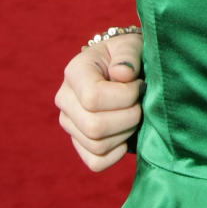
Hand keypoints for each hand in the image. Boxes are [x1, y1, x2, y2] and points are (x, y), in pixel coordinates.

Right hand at [55, 33, 143, 171]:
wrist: (125, 70)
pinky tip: (126, 135)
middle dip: (129, 117)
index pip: (93, 98)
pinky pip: (95, 162)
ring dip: (126, 133)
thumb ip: (128, 55)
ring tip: (134, 114)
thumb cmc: (129, 56)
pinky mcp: (79, 142)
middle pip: (94, 127)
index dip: (125, 96)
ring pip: (97, 146)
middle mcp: (65, 99)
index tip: (139, 84)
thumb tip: (122, 75)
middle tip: (140, 103)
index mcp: (75, 72)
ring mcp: (69, 124)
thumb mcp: (131, 45)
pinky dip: (116, 153)